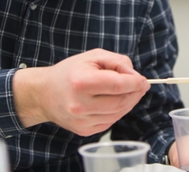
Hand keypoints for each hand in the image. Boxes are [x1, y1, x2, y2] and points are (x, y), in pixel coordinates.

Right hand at [12, 48, 149, 135]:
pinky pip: (110, 122)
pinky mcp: (83, 131)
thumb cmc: (70, 72)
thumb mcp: (93, 56)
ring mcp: (81, 120)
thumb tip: (135, 75)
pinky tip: (115, 101)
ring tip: (129, 91)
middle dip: (136, 93)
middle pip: (121, 102)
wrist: (44, 93)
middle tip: (141, 85)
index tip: (144, 80)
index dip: (136, 83)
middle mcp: (80, 104)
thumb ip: (117, 62)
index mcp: (82, 82)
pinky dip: (118, 111)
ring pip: (118, 114)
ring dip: (129, 102)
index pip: (119, 85)